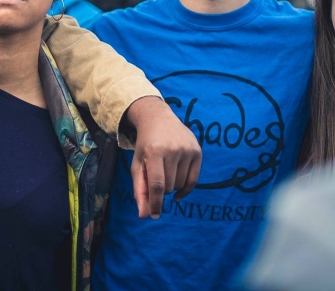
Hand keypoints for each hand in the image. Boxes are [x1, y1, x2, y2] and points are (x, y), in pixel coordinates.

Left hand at [124, 97, 201, 218]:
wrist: (158, 118)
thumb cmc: (145, 145)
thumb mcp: (137, 164)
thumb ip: (140, 189)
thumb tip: (144, 215)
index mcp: (154, 151)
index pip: (157, 184)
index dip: (155, 203)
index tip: (154, 216)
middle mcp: (173, 149)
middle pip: (169, 186)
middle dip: (161, 188)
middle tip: (156, 174)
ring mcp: (187, 149)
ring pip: (180, 185)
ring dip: (172, 185)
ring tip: (165, 170)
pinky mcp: (197, 151)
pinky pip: (193, 180)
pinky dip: (185, 189)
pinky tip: (178, 190)